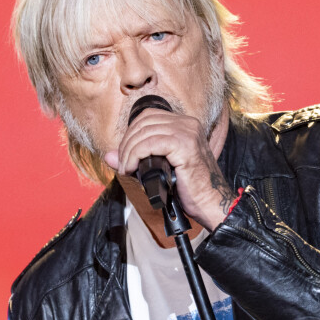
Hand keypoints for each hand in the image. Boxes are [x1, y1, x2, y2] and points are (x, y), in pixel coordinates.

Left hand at [103, 108, 234, 230]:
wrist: (210, 202)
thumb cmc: (189, 188)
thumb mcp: (159, 167)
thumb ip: (135, 157)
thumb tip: (108, 155)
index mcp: (185, 124)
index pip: (148, 116)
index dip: (131, 133)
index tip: (124, 154)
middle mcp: (187, 123)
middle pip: (144, 122)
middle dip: (126, 142)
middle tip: (122, 163)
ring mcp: (187, 132)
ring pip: (144, 132)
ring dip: (128, 151)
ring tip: (125, 168)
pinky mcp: (184, 145)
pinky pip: (149, 144)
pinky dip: (135, 155)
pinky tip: (131, 169)